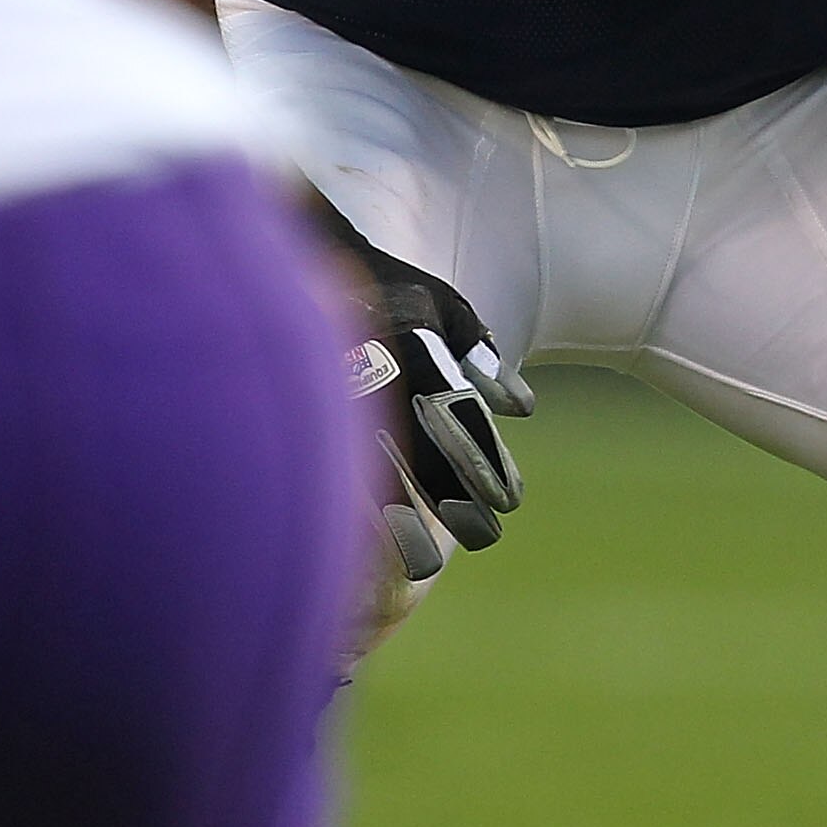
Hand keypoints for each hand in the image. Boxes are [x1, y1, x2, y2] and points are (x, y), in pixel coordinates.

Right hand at [311, 200, 532, 584]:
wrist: (303, 259)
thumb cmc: (386, 289)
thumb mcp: (442, 307)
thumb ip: (483, 357)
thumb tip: (524, 411)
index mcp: (417, 349)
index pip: (462, 420)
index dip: (488, 465)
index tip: (510, 502)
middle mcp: (378, 375)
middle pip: (425, 453)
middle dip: (459, 501)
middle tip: (485, 536)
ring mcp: (333, 396)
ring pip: (373, 473)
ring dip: (405, 524)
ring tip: (427, 566)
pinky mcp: (302, 411)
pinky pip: (328, 468)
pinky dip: (351, 509)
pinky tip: (366, 544)